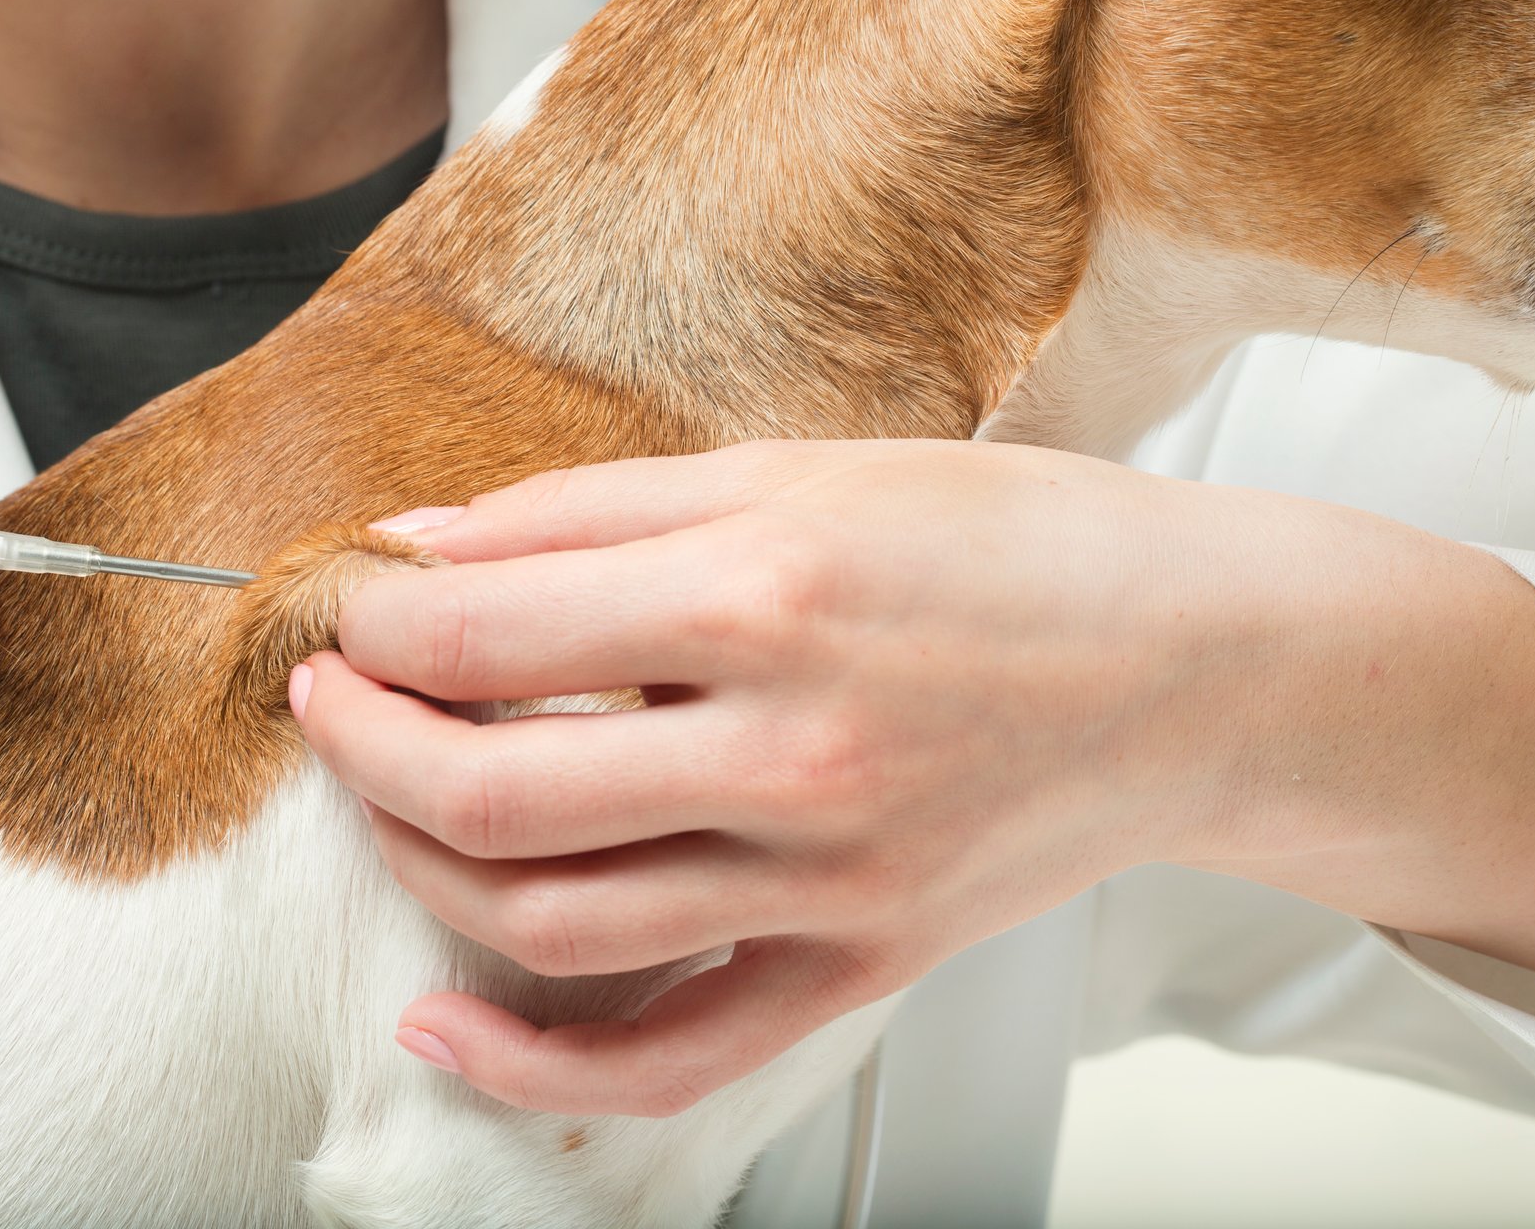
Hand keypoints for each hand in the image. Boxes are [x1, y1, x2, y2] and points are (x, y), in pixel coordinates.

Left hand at [291, 438, 1534, 1114]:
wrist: (1205, 665)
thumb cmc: (1019, 547)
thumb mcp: (801, 467)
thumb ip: (596, 510)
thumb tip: (433, 549)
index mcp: (766, 594)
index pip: (484, 637)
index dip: (375, 628)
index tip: (348, 609)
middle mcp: (790, 752)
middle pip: (487, 793)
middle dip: (361, 742)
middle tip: (330, 696)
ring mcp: (825, 880)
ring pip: (548, 920)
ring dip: (417, 862)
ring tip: (383, 799)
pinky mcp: (857, 963)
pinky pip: (672, 1055)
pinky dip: (536, 1067)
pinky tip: (444, 1024)